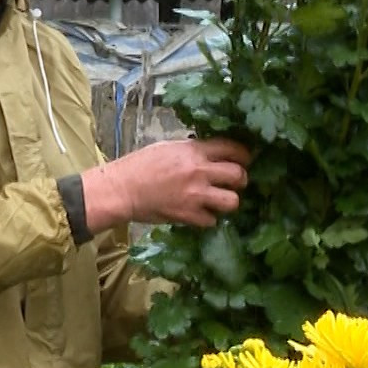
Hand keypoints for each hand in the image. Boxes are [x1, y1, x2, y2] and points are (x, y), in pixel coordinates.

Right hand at [82, 137, 251, 229]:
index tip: (245, 159)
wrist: (122, 189)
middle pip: (239, 175)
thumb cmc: (141, 165)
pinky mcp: (188, 216)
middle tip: (235, 182)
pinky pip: (212, 220)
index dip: (244, 155)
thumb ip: (194, 150)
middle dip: (241, 179)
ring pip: (232, 201)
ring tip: (220, 200)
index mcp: (194, 150)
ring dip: (229, 201)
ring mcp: (195, 195)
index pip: (233, 148)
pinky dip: (208, 218)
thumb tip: (213, 154)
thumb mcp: (169, 147)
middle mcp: (199, 171)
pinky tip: (200, 212)